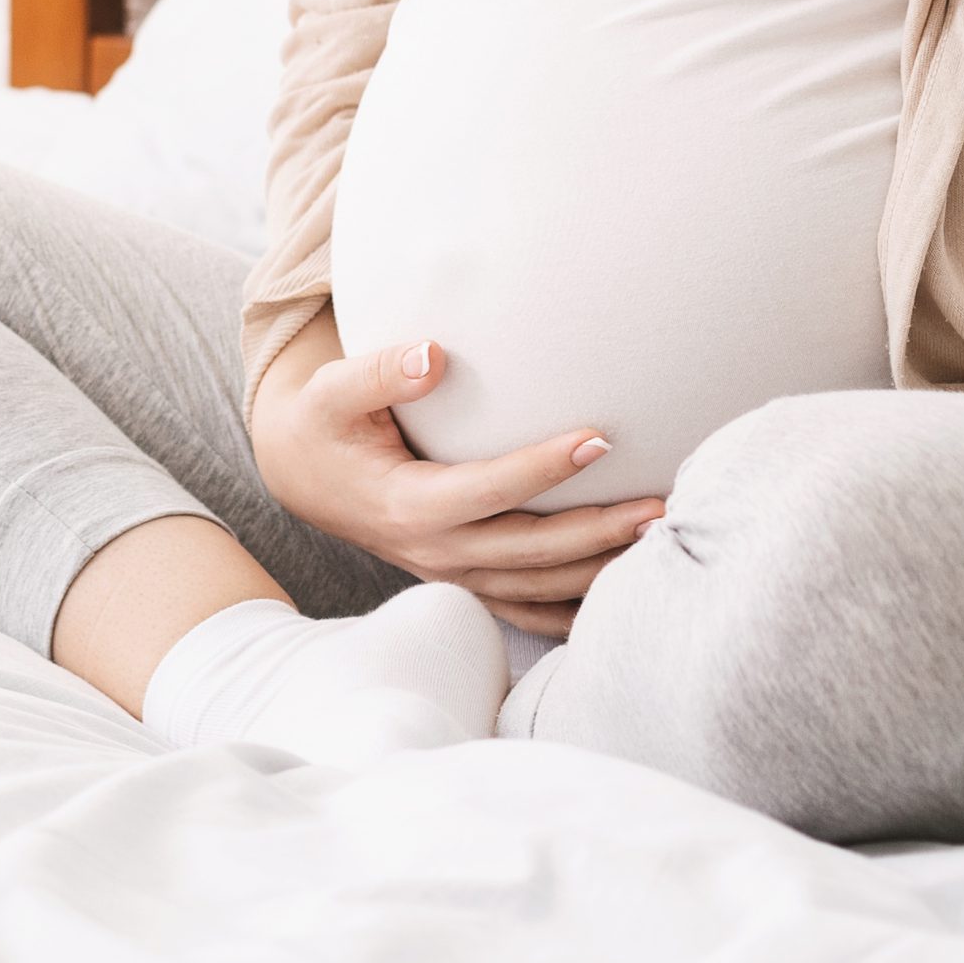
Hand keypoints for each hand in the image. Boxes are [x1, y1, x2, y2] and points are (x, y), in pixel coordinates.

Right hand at [251, 332, 666, 639]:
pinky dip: (573, 608)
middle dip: (598, 531)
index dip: (544, 468)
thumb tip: (433, 354)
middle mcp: (435, 551)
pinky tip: (620, 593)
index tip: (599, 439)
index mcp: (408, 505)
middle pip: (531, 551)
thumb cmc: (324, 423)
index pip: (489, 490)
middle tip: (660, 505)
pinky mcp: (463, 579)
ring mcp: (451, 573)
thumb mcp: (331, 391)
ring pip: (537, 588)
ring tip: (658, 537)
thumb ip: (378, 372)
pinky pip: (525, 608)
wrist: (302, 473)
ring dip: (599, 568)